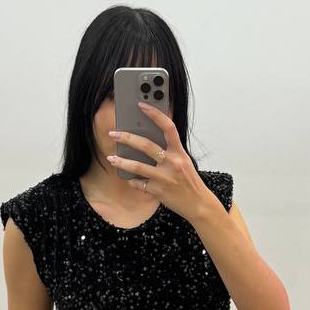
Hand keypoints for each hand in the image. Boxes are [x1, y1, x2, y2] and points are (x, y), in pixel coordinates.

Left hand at [106, 102, 208, 221]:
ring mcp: (164, 177)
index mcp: (179, 152)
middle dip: (127, 138)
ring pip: (137, 166)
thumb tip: (147, 140)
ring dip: (121, 162)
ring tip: (111, 158)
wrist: (198, 204)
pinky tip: (130, 179)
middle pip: (146, 146)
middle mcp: (172, 162)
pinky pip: (140, 184)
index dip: (155, 115)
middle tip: (114, 134)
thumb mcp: (184, 161)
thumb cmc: (190, 181)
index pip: (168, 127)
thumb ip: (169, 151)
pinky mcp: (158, 191)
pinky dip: (133, 181)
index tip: (141, 106)